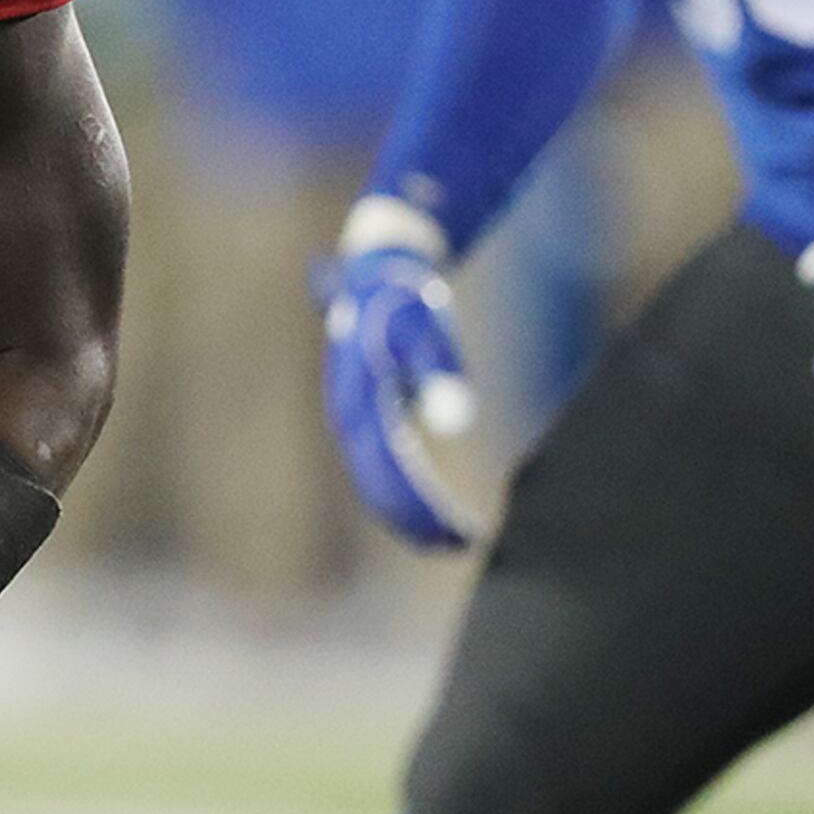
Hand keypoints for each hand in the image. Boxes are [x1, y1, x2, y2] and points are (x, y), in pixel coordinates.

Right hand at [320, 194, 481, 548]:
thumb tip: (457, 423)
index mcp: (357, 402)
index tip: (460, 534)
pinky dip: (408, 492)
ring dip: (410, 514)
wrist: (378, 266)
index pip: (387, 473)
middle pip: (377, 487)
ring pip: (376, 482)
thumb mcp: (423, 325)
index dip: (421, 508)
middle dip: (416, 521)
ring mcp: (356, 416)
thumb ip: (440, 369)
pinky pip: (383, 465)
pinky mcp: (370, 412)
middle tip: (463, 546)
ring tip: (454, 539)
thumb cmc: (404, 294)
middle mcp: (350, 417)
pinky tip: (435, 507)